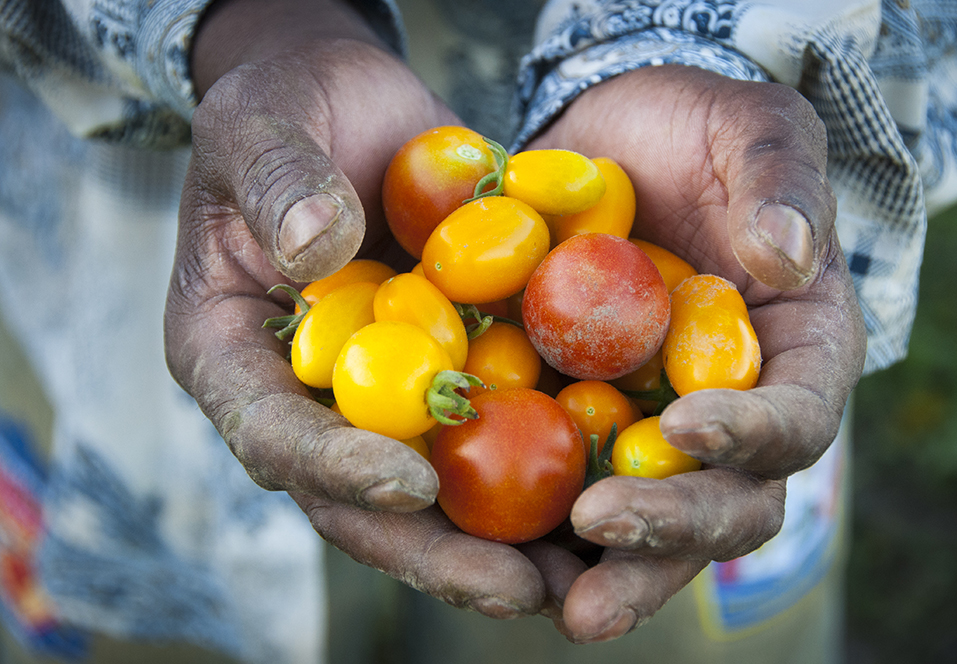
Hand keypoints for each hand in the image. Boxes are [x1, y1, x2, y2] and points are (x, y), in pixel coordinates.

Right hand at [164, 0, 551, 617]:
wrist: (353, 105)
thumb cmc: (286, 108)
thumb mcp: (263, 126)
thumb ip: (280, 184)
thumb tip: (319, 247)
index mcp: (233, 356)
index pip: (273, 434)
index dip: (337, 469)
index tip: (411, 484)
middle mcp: (308, 398)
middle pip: (362, 499)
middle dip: (438, 551)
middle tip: (515, 589)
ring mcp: (381, 395)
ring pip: (438, 489)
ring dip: (507, 540)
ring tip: (585, 574)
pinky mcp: (449, 373)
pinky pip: (494, 432)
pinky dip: (548, 467)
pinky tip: (614, 495)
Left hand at [519, 65, 867, 641]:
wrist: (611, 142)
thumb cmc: (695, 131)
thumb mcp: (749, 127)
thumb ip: (778, 178)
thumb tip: (786, 253)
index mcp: (795, 353)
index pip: (798, 415)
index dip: (754, 435)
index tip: (687, 424)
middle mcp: (732, 413)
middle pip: (726, 501)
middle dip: (672, 527)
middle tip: (602, 529)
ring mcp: (653, 429)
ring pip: (647, 521)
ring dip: (606, 567)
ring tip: (553, 598)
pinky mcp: (581, 425)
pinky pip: (563, 485)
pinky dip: (533, 525)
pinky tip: (480, 544)